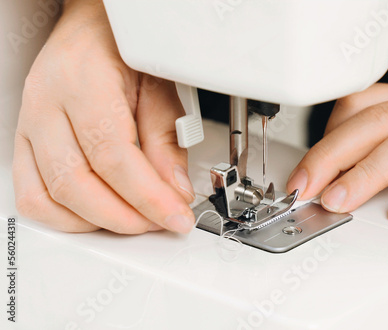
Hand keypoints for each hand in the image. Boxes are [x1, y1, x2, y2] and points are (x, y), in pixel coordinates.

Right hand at [13, 0, 194, 233]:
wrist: (90, 30)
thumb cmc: (122, 50)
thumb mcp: (159, 85)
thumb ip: (166, 139)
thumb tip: (175, 190)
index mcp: (83, 82)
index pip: (112, 155)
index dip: (148, 196)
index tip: (177, 216)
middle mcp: (46, 105)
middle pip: (75, 182)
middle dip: (125, 216)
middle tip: (160, 222)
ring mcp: (28, 126)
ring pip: (48, 197)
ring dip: (97, 222)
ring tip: (135, 219)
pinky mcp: (23, 143)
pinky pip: (31, 196)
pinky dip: (67, 217)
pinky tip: (99, 215)